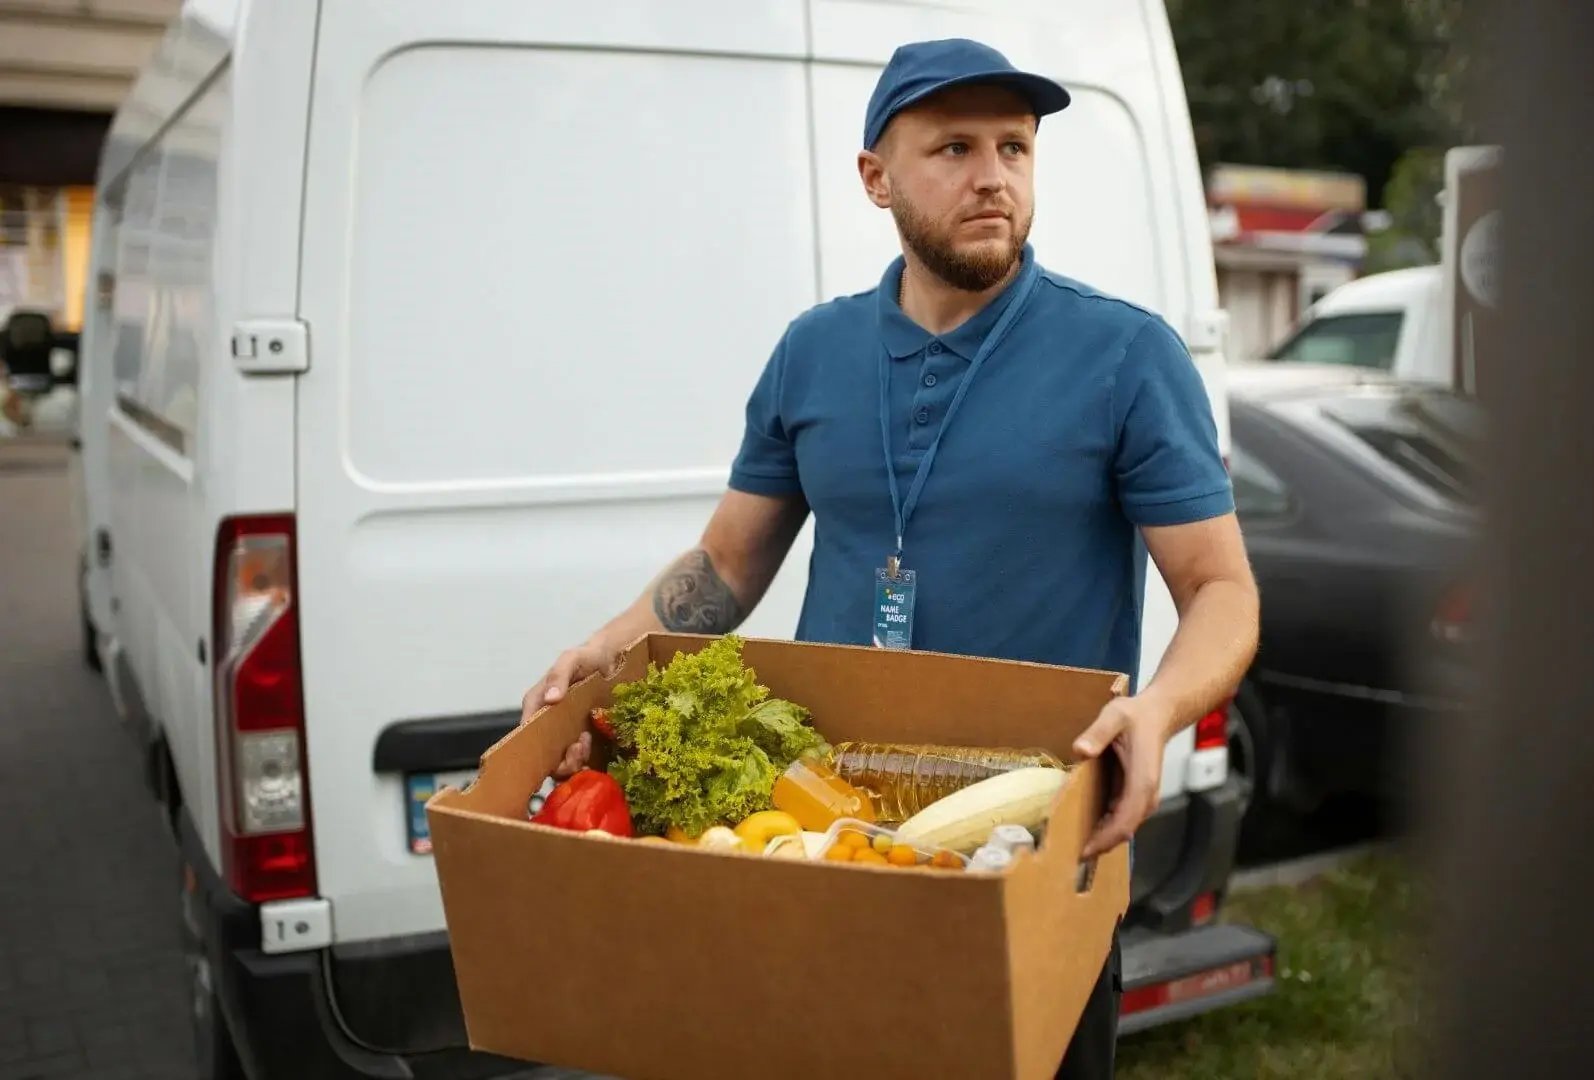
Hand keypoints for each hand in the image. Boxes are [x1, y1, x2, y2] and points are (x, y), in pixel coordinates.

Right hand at [522, 640, 619, 777]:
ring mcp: (563, 732)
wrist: (612, 658)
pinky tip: (591, 742)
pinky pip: (577, 758)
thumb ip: (559, 676)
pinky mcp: (580, 737)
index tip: (560, 748)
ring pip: (560, 761)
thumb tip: (550, 699)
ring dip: (573, 759)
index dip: (538, 749)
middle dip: (561, 759)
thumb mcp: (572, 659)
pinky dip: (584, 758)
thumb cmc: (586, 657)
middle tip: (580, 746)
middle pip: (544, 756)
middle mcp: (545, 723)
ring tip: (586, 741)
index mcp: (536, 705)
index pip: (526, 734)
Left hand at [1071, 695, 1172, 857]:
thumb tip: (1081, 750)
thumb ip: (1098, 732)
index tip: (1082, 852)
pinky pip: (1120, 819)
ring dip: (1100, 839)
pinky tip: (1082, 828)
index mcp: (1142, 783)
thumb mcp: (1114, 716)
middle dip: (1099, 846)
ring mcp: (1142, 799)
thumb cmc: (1135, 716)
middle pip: (1123, 832)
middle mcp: (1146, 797)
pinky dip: (1103, 828)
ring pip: (1122, 829)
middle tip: (1067, 856)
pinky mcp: (1136, 797)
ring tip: (1070, 846)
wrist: (1157, 715)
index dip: (1104, 840)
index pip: (1124, 823)